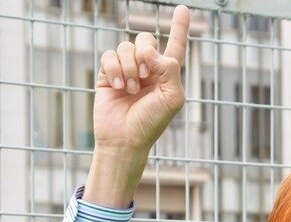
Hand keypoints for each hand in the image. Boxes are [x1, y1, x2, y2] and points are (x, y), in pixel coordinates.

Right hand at [84, 5, 189, 205]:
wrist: (125, 139)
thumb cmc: (151, 123)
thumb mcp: (172, 98)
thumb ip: (169, 69)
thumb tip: (151, 51)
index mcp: (167, 74)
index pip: (175, 45)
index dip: (179, 27)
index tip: (183, 9)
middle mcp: (147, 69)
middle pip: (146, 39)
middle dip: (145, 52)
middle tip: (144, 76)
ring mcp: (126, 70)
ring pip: (126, 46)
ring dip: (129, 66)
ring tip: (130, 89)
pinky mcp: (107, 74)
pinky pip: (109, 56)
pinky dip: (114, 69)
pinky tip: (117, 87)